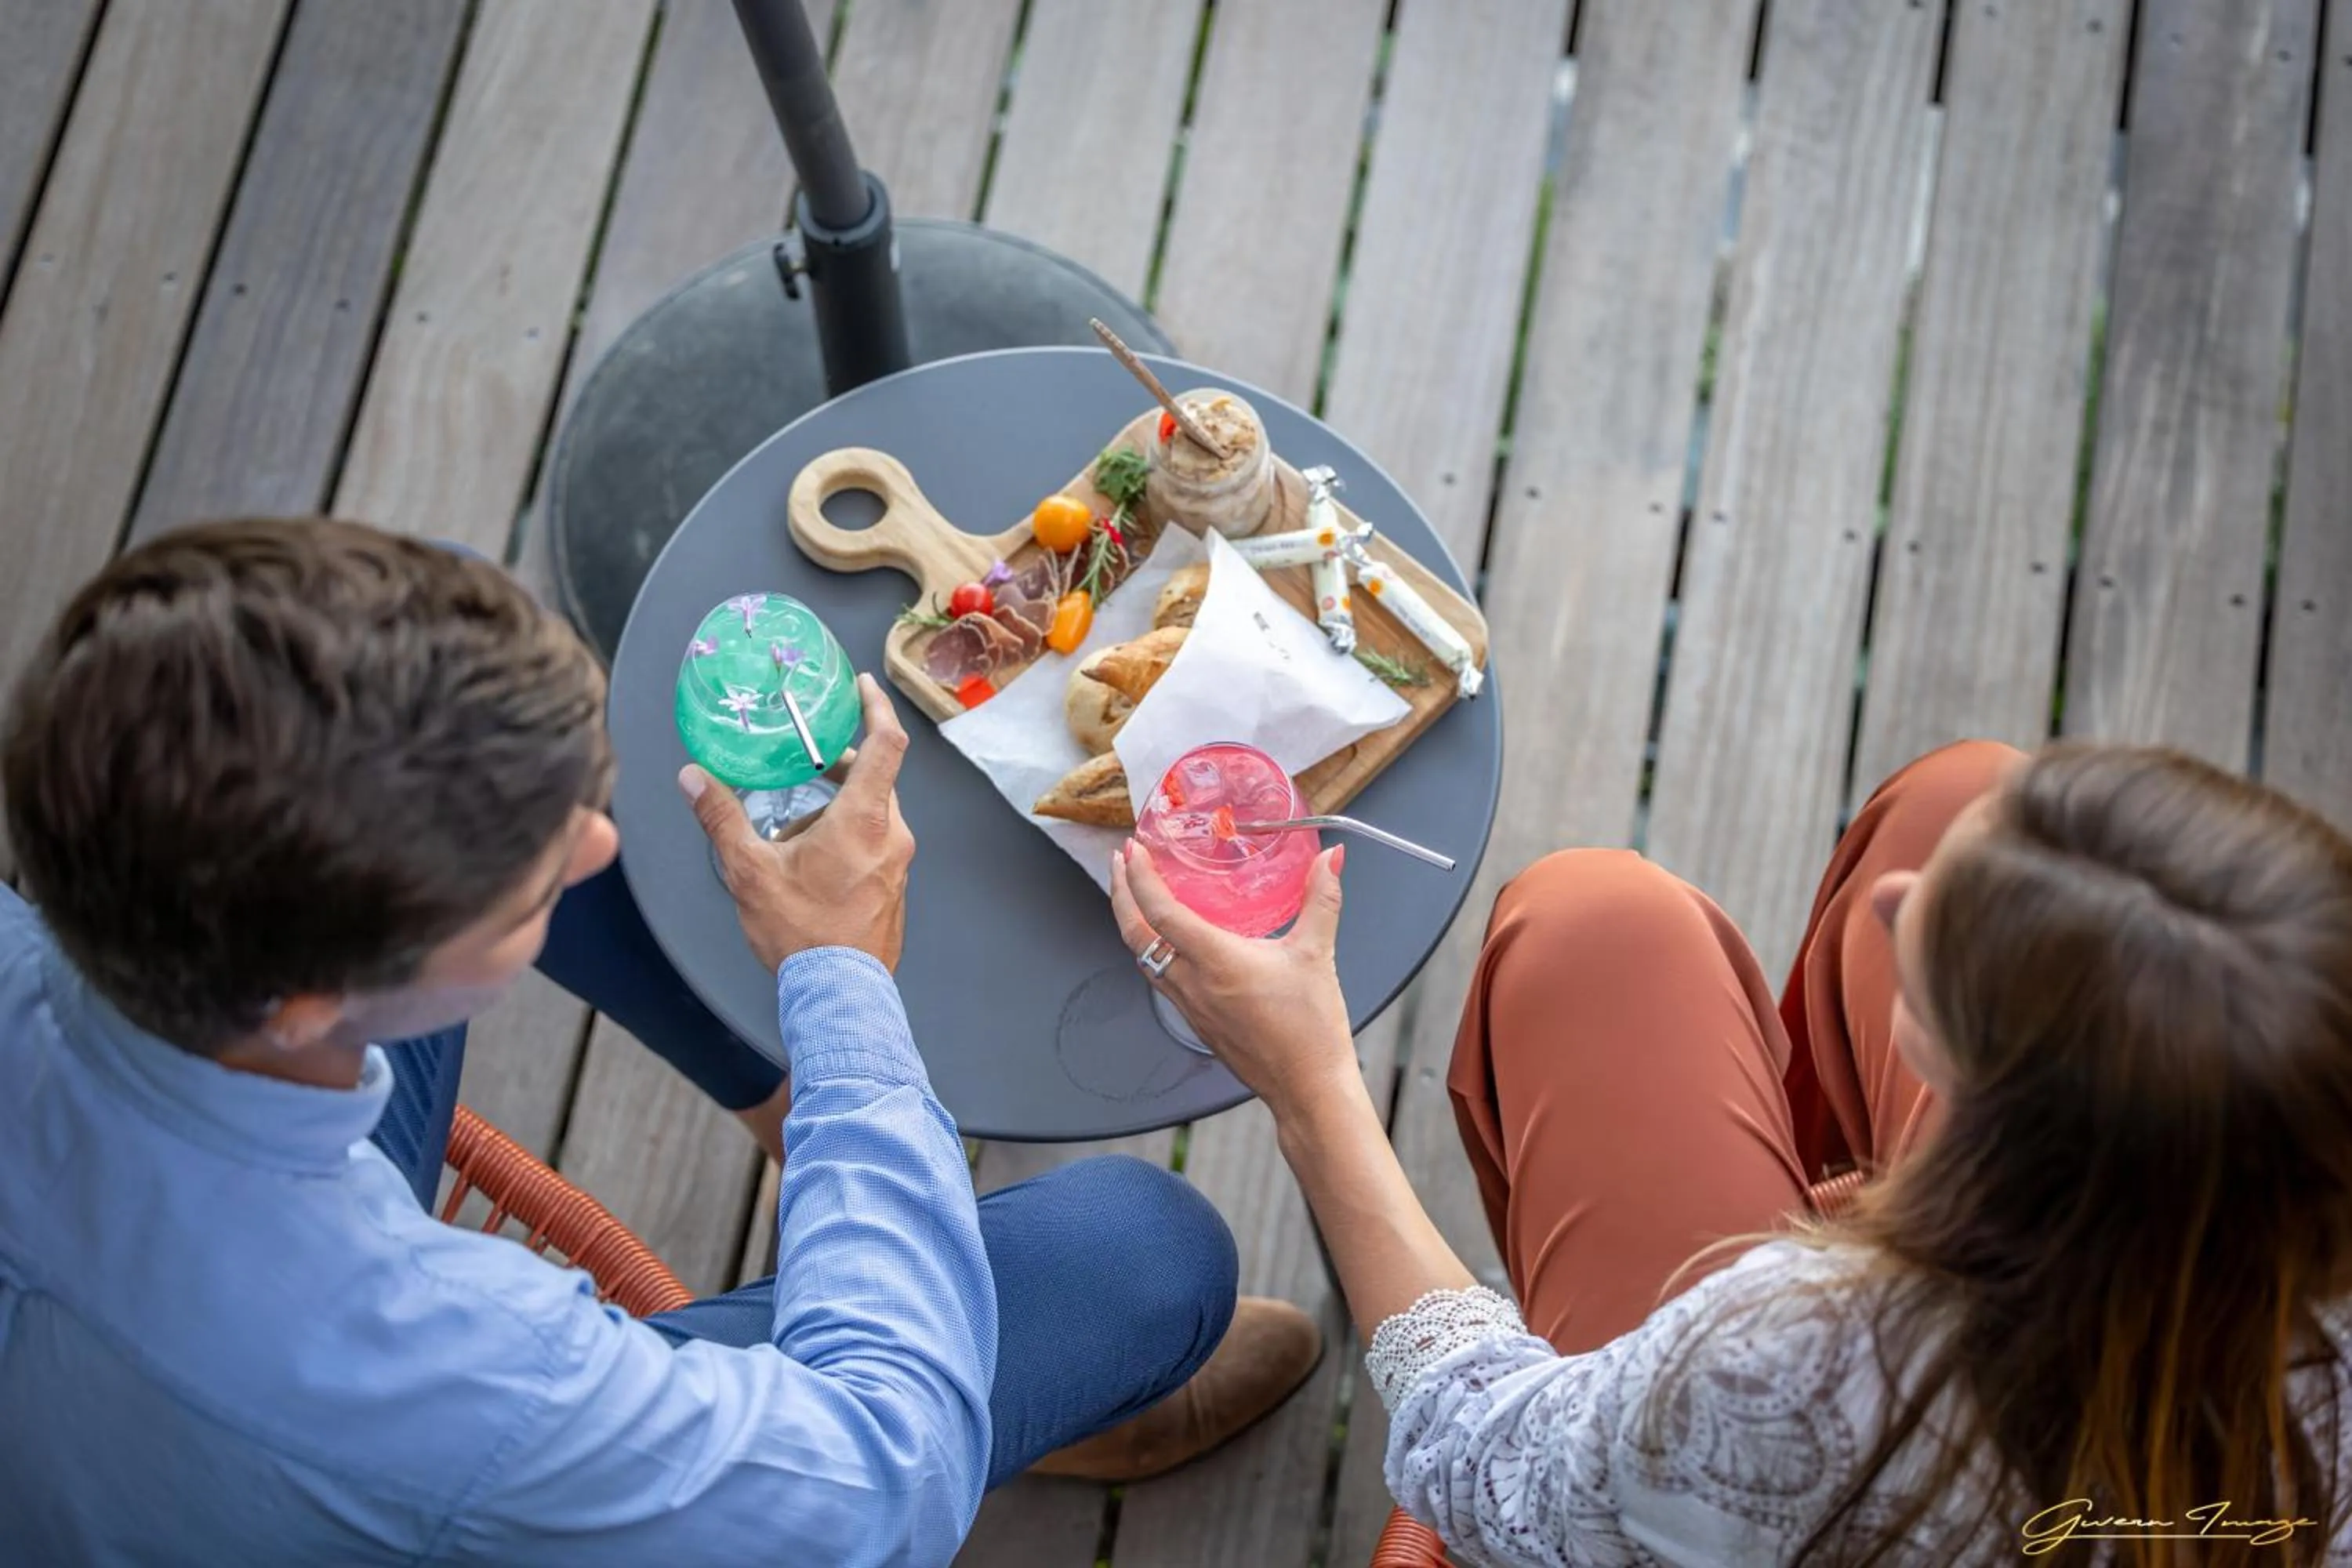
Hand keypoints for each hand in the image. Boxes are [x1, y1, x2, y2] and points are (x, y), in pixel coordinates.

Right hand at [681, 674, 914, 972]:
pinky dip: (846, 838)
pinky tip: (809, 866)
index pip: (886, 743)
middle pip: (873, 779)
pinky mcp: (894, 887)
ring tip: (792, 836)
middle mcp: (892, 835)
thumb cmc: (802, 935)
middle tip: (804, 767)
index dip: (875, 707)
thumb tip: (695, 778)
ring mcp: (898, 864)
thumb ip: (722, 818)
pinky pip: (874, 844)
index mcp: (865, 819)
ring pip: (871, 814)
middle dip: (837, 768)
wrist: (840, 996)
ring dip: (835, 810)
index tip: (862, 686)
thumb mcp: (750, 871)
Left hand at [1109, 840, 1358, 1119]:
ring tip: (1135, 894)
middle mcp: (1193, 984)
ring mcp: (1190, 1006)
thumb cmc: (1310, 1029)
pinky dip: (1151, 950)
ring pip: (1142, 959)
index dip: (1141, 878)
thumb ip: (1321, 899)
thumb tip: (1332, 857)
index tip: (1134, 849)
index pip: (1161, 913)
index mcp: (1216, 962)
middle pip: (1136, 935)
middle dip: (1121, 894)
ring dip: (1131, 922)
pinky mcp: (1196, 1021)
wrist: (1307, 1089)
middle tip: (1121, 861)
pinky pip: (1160, 978)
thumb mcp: (1317, 954)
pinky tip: (1167, 940)